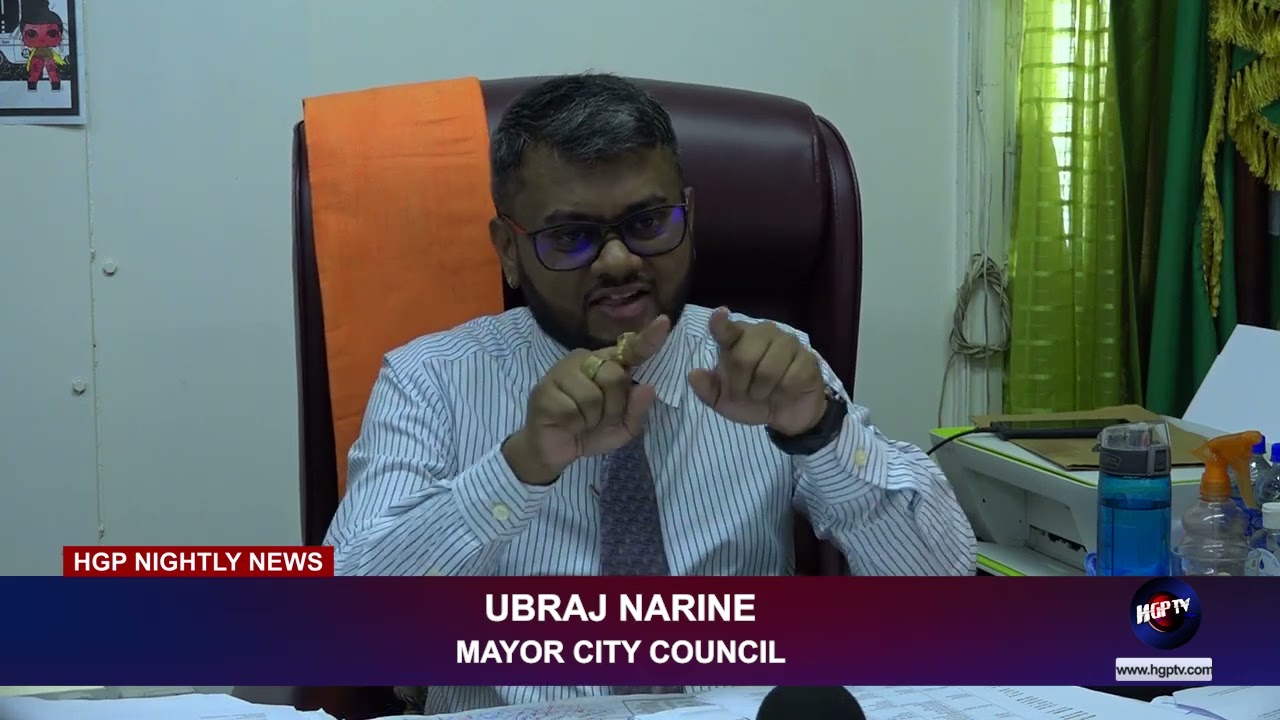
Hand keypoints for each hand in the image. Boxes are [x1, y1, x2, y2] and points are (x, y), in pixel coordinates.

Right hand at [505, 315, 670, 484]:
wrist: (554, 451)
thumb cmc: (589, 432)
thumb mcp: (622, 427)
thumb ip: (637, 410)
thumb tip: (648, 388)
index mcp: (606, 365)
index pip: (630, 350)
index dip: (647, 338)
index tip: (663, 322)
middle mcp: (584, 361)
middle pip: (614, 375)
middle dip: (613, 406)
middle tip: (599, 419)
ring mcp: (561, 372)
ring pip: (593, 395)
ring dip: (592, 418)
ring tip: (581, 422)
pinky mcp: (544, 389)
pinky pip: (572, 409)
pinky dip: (575, 423)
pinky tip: (566, 423)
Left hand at [688, 307, 827, 436]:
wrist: (786, 414)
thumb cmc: (752, 399)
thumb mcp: (724, 400)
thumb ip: (707, 389)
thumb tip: (693, 374)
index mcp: (740, 338)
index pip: (727, 329)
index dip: (721, 323)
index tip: (719, 315)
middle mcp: (764, 333)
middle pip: (743, 357)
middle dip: (740, 384)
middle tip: (746, 393)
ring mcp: (788, 343)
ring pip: (767, 371)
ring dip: (761, 392)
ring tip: (764, 394)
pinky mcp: (807, 359)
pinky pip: (790, 379)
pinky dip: (783, 393)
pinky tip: (785, 392)